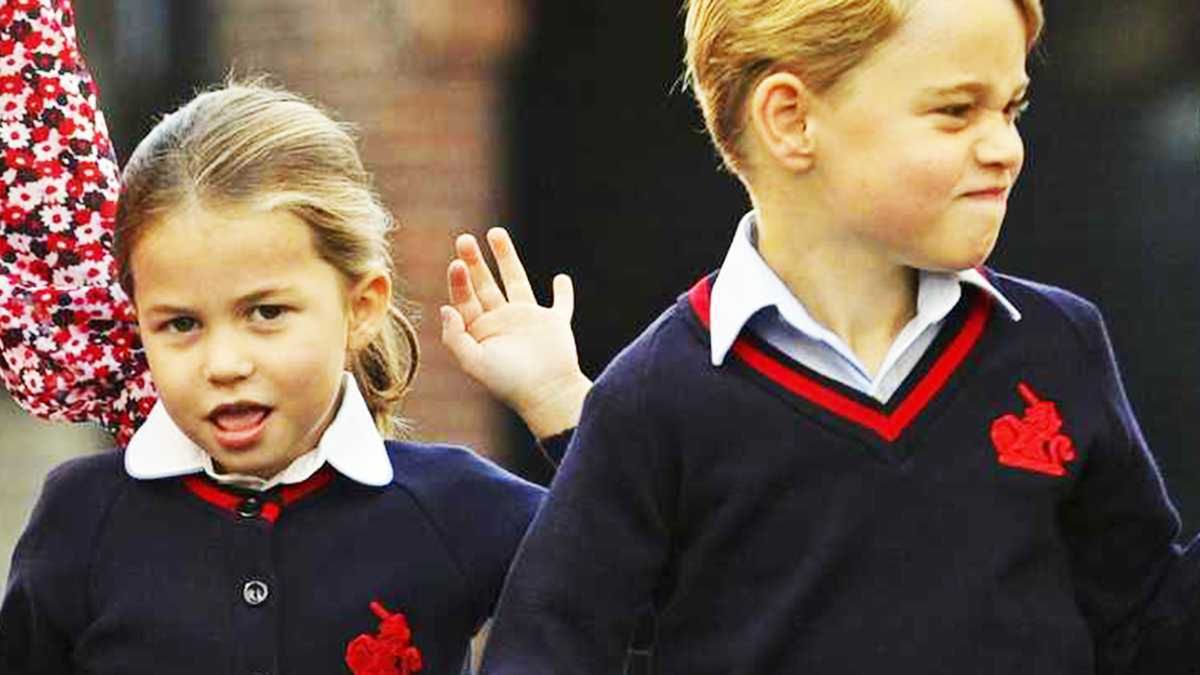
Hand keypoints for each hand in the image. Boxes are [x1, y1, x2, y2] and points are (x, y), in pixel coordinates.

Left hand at [441, 228, 589, 438]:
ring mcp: (529, 322)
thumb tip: (446, 308)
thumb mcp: (475, 363)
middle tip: (464, 239)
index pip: (465, 299)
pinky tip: (561, 279)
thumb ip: (456, 337)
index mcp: (480, 332)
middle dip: (475, 262)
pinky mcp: (556, 325)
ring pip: (516, 282)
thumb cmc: (508, 382)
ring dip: (507, 258)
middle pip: (485, 285)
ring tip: (496, 232)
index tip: (457, 264)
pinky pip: (561, 305)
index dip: (459, 281)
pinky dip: (564, 293)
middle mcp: (502, 323)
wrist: (546, 394)